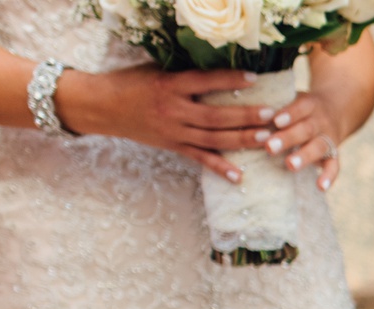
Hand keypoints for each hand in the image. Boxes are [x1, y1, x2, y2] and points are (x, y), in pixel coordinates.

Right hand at [54, 66, 273, 182]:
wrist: (101, 106)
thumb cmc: (131, 82)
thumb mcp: (156, 70)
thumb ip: (185, 73)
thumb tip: (219, 67)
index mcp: (169, 85)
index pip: (204, 81)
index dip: (229, 80)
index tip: (254, 78)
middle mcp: (173, 110)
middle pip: (215, 116)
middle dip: (246, 116)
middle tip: (273, 115)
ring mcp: (173, 132)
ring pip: (213, 139)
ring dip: (242, 140)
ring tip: (268, 139)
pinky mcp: (172, 147)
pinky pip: (200, 159)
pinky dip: (220, 168)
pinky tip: (240, 176)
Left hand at [262, 90, 343, 190]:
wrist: (336, 109)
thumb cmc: (300, 107)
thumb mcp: (292, 97)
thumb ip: (274, 104)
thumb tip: (241, 109)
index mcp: (310, 104)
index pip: (301, 107)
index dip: (290, 114)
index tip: (275, 121)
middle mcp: (321, 120)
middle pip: (307, 129)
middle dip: (289, 138)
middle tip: (270, 147)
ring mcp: (329, 138)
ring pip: (319, 147)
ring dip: (305, 157)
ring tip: (290, 166)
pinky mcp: (334, 153)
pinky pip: (334, 166)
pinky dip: (329, 177)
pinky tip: (320, 187)